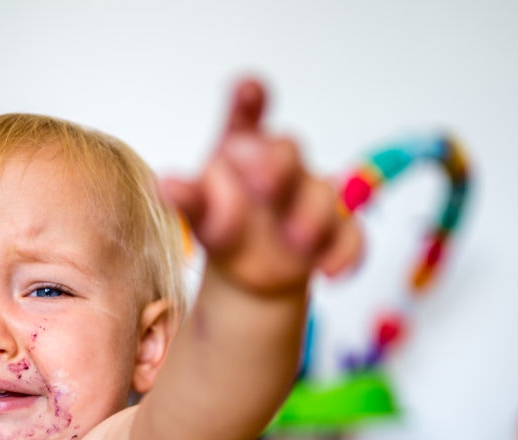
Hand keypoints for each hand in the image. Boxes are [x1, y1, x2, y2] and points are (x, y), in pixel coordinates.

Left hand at [161, 77, 362, 295]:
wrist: (249, 271)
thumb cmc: (222, 222)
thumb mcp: (200, 212)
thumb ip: (189, 198)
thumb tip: (167, 183)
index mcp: (242, 149)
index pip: (244, 118)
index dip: (248, 101)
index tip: (247, 88)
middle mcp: (281, 166)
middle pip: (288, 151)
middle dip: (277, 166)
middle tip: (262, 186)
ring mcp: (311, 198)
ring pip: (322, 195)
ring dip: (312, 216)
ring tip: (295, 240)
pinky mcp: (335, 233)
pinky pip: (350, 237)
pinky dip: (345, 254)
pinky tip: (331, 272)